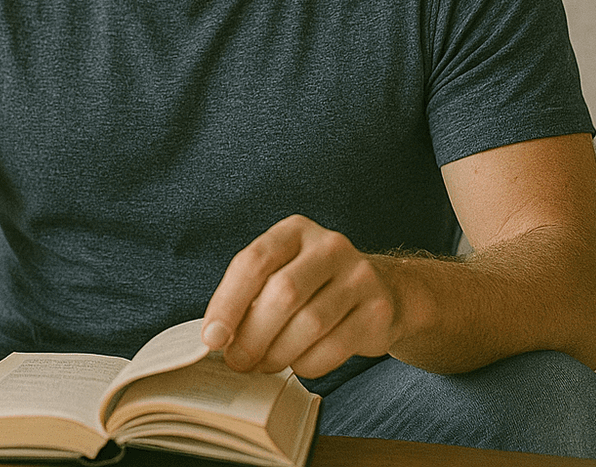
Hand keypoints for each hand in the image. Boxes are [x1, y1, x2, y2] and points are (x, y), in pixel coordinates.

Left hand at [201, 214, 399, 377]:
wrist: (382, 291)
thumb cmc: (314, 287)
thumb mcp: (281, 274)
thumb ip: (249, 296)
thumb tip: (217, 337)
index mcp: (295, 231)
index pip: (254, 262)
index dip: (228, 303)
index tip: (213, 337)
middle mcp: (329, 246)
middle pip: (283, 294)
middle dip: (253, 336)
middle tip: (238, 361)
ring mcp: (359, 276)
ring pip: (309, 324)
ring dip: (278, 354)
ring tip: (266, 363)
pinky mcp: (378, 309)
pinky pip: (334, 346)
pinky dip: (308, 363)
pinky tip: (299, 362)